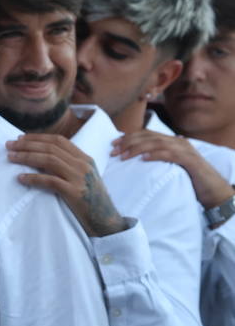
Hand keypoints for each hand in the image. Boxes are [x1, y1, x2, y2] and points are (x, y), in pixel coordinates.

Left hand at [7, 134, 126, 236]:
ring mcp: (79, 178)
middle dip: (27, 144)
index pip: (59, 140)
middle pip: (51, 148)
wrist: (106, 221)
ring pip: (49, 160)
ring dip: (26, 157)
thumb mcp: (83, 178)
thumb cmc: (91, 200)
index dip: (38, 137)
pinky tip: (21, 178)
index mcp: (85, 159)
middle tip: (9, 145)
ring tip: (11, 157)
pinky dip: (33, 178)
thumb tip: (40, 159)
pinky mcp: (74, 192)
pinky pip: (50, 181)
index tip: (20, 138)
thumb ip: (68, 167)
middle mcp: (83, 165)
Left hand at [113, 130, 234, 209]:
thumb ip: (158, 160)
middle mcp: (178, 142)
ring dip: (138, 148)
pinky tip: (144, 159)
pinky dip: (156, 155)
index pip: (147, 134)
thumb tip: (137, 160)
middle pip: (149, 136)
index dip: (129, 137)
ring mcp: (185, 150)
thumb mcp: (170, 168)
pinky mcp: (190, 161)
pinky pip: (171, 154)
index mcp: (173, 142)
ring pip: (157, 143)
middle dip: (129, 142)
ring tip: (124, 156)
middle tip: (113, 151)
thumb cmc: (190, 181)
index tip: (113, 144)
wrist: (214, 191)